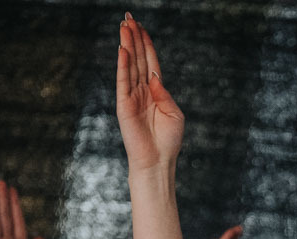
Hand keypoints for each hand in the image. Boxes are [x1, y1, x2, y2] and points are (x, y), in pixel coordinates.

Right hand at [116, 15, 185, 173]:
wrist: (158, 162)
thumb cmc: (168, 141)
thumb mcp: (174, 113)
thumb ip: (163, 93)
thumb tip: (153, 76)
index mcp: (155, 92)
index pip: (150, 62)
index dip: (146, 44)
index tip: (141, 26)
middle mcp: (142, 91)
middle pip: (138, 59)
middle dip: (134, 38)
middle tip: (129, 17)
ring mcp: (131, 97)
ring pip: (129, 65)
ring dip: (127, 45)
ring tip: (124, 26)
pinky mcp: (123, 105)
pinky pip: (123, 81)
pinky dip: (123, 65)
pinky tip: (122, 50)